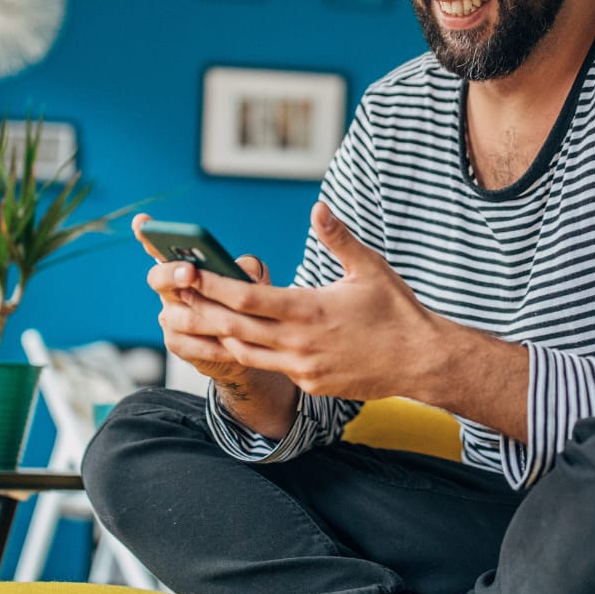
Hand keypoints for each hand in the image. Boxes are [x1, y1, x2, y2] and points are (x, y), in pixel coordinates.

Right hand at [132, 212, 268, 385]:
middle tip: (189, 271)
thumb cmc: (246, 303)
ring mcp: (170, 317)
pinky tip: (233, 344)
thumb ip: (248, 270)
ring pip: (180, 316)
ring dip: (207, 316)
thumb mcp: (253, 281)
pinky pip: (192, 344)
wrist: (249, 342)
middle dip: (172, 273)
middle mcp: (169, 290)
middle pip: (158, 278)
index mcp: (184, 268)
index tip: (142, 221)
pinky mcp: (177, 344)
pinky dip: (215, 344)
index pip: (159, 248)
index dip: (147, 235)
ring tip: (230, 317)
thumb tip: (242, 270)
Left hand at [196, 202, 446, 400]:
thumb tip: (318, 209)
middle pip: (233, 328)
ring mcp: (302, 367)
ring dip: (216, 336)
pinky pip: (271, 367)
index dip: (212, 285)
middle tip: (172, 296)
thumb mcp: (370, 269)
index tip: (187, 272)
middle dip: (200, 310)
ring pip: (244, 352)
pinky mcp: (310, 384)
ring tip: (191, 319)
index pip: (247, 298)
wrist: (421, 361)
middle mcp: (299, 342)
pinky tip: (236, 340)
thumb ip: (339, 239)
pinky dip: (249, 352)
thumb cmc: (397, 311)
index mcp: (309, 309)